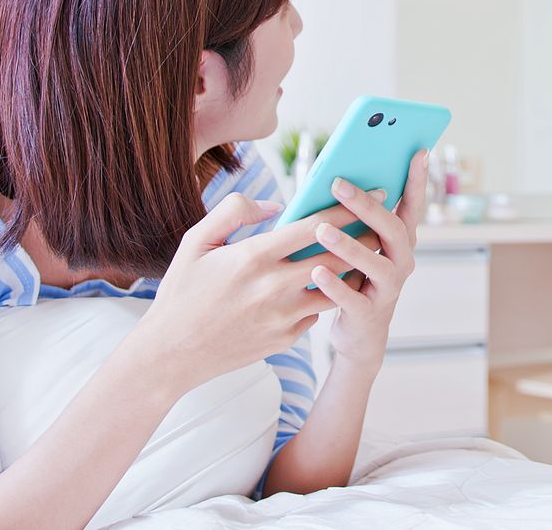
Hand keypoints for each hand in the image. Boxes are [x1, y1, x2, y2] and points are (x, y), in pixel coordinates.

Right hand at [132, 192, 373, 395]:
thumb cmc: (181, 293)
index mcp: (253, 257)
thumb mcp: (196, 242)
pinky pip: (316, 313)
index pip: (313, 227)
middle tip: (380, 224)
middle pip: (336, 258)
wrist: (170, 355)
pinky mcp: (286, 340)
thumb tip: (274, 203)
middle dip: (363, 239)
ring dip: (351, 270)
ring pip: (334, 288)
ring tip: (364, 253)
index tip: (370, 196)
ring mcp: (282, 317)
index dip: (346, 210)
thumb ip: (233, 212)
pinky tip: (329, 285)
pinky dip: (324, 297)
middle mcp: (274, 287)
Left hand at [308, 149, 428, 368]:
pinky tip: (316, 271)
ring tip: (321, 229)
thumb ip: (357, 220)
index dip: (417, 179)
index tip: (419, 150)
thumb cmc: (356, 278)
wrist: (360, 334)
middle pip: (391, 228)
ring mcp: (388, 288)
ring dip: (348, 244)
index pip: (413, 204)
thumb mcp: (361, 246)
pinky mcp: (369, 313)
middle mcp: (402, 261)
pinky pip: (352, 298)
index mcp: (401, 240)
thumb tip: (335, 180)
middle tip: (338, 183)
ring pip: (375, 263)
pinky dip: (335, 284)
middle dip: (365, 204)